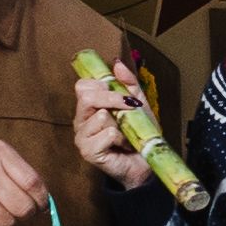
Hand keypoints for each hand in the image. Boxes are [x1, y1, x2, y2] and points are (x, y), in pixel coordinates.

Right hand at [68, 68, 151, 190]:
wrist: (144, 162)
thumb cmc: (138, 133)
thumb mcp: (137, 103)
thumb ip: (128, 83)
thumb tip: (116, 63)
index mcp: (88, 108)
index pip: (82, 86)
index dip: (101, 84)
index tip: (120, 92)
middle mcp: (80, 121)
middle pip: (87, 97)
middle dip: (112, 98)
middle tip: (129, 107)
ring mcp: (82, 137)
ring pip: (101, 116)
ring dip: (121, 124)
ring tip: (126, 134)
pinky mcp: (88, 152)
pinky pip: (107, 134)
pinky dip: (122, 138)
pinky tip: (123, 145)